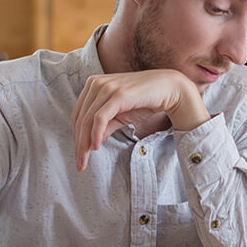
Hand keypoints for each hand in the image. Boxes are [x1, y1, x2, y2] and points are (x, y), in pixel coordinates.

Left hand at [72, 70, 210, 170]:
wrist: (169, 89)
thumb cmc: (146, 100)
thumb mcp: (121, 116)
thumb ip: (106, 126)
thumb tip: (91, 143)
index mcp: (94, 84)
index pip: (78, 114)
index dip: (76, 136)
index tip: (80, 154)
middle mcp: (97, 83)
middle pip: (79, 118)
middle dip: (78, 144)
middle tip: (80, 164)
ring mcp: (107, 87)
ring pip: (87, 120)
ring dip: (84, 143)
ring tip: (85, 160)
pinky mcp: (118, 94)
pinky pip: (100, 118)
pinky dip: (95, 134)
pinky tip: (96, 147)